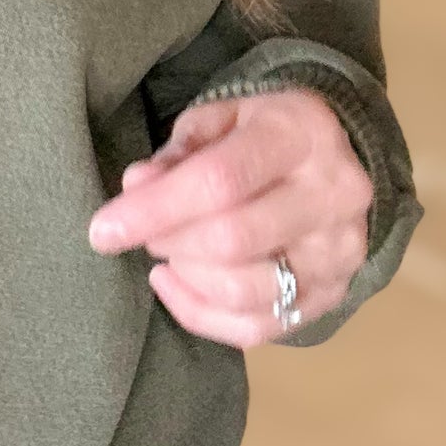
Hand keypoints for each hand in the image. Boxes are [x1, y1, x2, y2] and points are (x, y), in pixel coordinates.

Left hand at [87, 89, 373, 346]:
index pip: (220, 180)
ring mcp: (339, 254)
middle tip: (143, 232)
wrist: (341, 156)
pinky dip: (201, 314)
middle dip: (168, 242)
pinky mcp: (333, 295)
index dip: (155, 209)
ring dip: (185, 277)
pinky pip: (257, 327)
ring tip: (166, 252)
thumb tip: (136, 187)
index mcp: (300, 136)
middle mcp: (331, 197)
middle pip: (231, 240)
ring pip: (244, 291)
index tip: (103, 229)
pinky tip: (177, 282)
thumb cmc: (264, 131)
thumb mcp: (221, 117)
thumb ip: (178, 152)